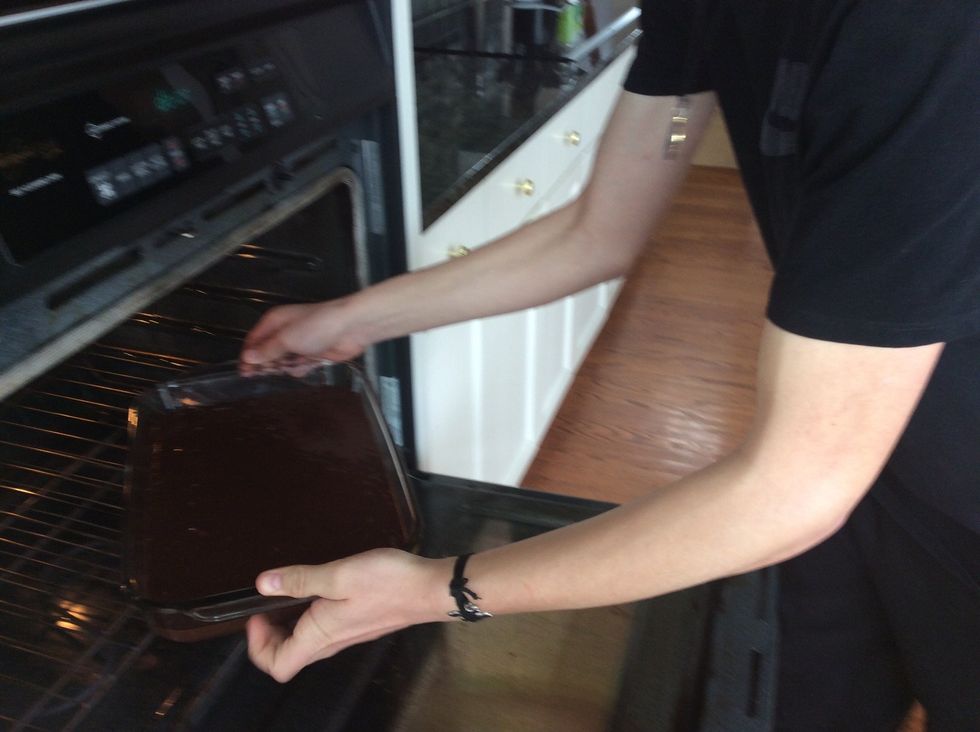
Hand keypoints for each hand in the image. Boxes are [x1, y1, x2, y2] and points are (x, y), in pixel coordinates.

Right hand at [240, 299, 366, 364]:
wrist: (351, 328)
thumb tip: (247, 358)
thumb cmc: (316, 327)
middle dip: (267, 364)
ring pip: (283, 361)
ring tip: (291, 366)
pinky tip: (305, 367)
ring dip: (285, 367)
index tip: (244, 373)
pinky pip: (299, 365)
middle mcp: (285, 331)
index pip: (254, 340)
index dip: (248, 356)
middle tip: (266, 374)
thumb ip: (267, 350)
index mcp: (274, 322)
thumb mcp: (286, 339)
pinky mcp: (313, 354)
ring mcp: (300, 343)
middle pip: (267, 352)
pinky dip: (300, 368)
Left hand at [246, 549, 450, 682]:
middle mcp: (333, 642)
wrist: (431, 588)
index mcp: (321, 635)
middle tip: (268, 604)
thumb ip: (300, 579)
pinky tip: (319, 589)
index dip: (258, 646)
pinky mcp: (361, 623)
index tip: (258, 614)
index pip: (278, 665)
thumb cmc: (387, 582)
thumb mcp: (339, 574)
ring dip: (290, 625)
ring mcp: (349, 635)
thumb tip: (262, 584)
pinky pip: (325, 630)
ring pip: (308, 643)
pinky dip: (310, 616)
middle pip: (290, 656)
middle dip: (270, 635)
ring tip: (289, 593)